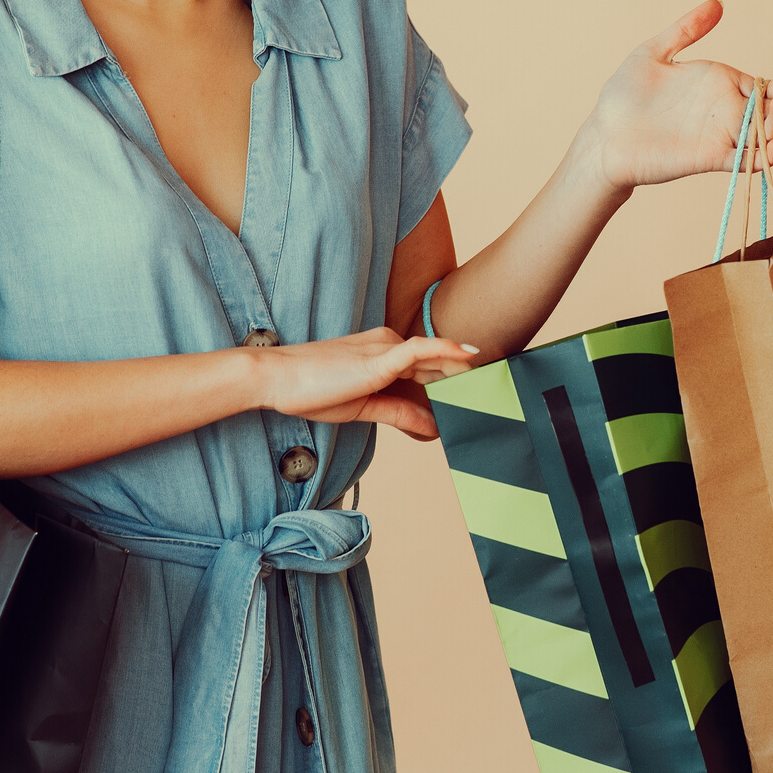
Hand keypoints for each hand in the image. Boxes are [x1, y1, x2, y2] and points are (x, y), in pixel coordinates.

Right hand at [254, 329, 477, 440]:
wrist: (275, 378)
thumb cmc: (311, 389)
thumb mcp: (364, 408)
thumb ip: (400, 414)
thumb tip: (433, 428)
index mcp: (383, 354)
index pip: (428, 366)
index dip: (455, 379)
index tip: (479, 391)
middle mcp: (387, 344)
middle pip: (437, 362)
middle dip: (467, 376)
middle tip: (497, 387)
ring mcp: (384, 348)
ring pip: (435, 357)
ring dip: (463, 371)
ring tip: (492, 381)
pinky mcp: (379, 358)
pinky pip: (421, 351)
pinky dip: (448, 353)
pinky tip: (470, 358)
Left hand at [582, 1, 772, 191]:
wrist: (603, 134)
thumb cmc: (624, 96)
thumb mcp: (653, 52)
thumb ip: (686, 29)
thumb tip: (718, 3)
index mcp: (718, 84)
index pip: (761, 85)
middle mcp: (725, 111)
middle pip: (770, 110)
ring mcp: (720, 137)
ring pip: (764, 135)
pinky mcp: (710, 159)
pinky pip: (745, 161)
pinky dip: (764, 157)